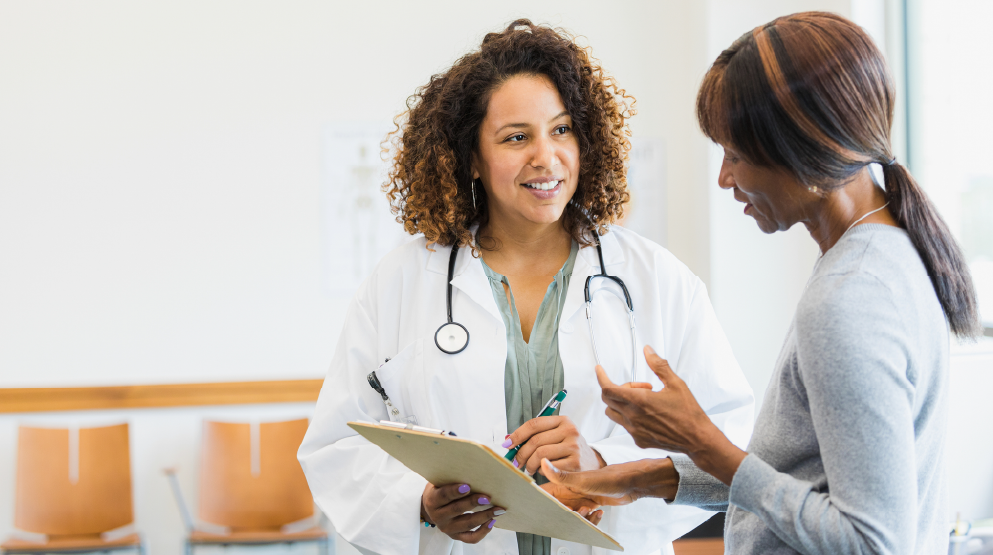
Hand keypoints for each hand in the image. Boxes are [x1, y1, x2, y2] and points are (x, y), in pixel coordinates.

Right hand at [421, 483, 504, 542]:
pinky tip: (492, 522)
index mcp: (433, 500)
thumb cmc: (441, 488)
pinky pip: (471, 538)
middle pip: (457, 509)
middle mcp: (438, 516)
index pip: (443, 495)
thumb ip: (452, 478)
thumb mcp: (441, 481)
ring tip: (498, 510)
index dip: (455, 491)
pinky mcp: (456, 536)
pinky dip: (483, 531)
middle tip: (487, 498)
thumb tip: (475, 473)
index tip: (467, 486)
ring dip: (484, 516)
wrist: (433, 507)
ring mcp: (447, 528)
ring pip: (467, 524)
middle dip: (473, 503)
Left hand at [503, 415, 603, 475]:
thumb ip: (535, 435)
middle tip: (516, 463)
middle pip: (535, 441)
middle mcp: (570, 431)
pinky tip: (544, 472)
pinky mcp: (575, 463)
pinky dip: (542, 471)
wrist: (592, 463)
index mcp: (563, 420)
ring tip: (530, 468)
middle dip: (521, 454)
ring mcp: (574, 447)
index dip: (517, 434)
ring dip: (530, 465)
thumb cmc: (568, 449)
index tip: (507, 444)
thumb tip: (508, 440)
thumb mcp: (556, 436)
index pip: (534, 424)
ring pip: (540, 455)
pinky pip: (548, 468)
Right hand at [541, 457, 678, 506]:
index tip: (547, 510)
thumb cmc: (610, 478)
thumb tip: (543, 462)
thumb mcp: (583, 480)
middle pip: (558, 510)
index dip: (543, 503)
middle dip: (564, 516)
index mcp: (564, 484)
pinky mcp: (591, 504)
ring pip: (571, 516)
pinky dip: (591, 520)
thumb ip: (561, 476)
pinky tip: (598, 513)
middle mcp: (570, 492)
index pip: (545, 494)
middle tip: (575, 512)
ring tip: (588, 511)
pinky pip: (585, 519)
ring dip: (580, 519)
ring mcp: (580, 499)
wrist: (632, 483)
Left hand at [596, 345, 745, 484]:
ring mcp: (634, 430)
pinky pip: (625, 425)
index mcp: (639, 401)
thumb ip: (658, 366)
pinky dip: (630, 416)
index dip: (601, 377)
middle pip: (608, 399)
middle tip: (638, 386)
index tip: (600, 370)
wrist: (698, 439)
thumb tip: (648, 351)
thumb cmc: (689, 412)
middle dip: (618, 387)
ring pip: (613, 413)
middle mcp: (633, 417)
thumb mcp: (676, 384)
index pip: (608, 388)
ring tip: (644, 400)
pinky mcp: (639, 440)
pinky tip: (649, 414)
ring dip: (621, 402)